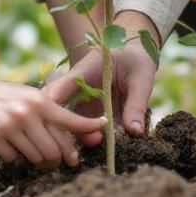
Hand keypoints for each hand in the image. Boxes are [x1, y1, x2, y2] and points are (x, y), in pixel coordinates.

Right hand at [0, 72, 105, 167]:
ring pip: (35, 157)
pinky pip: (12, 159)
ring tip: (36, 158)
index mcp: (39, 101)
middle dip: (58, 160)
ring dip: (38, 162)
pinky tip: (9, 147)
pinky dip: (14, 157)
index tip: (103, 126)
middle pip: (54, 149)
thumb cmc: (3, 95)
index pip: (69, 119)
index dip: (87, 126)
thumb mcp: (28, 96)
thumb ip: (46, 113)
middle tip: (58, 163)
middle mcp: (27, 112)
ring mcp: (9, 125)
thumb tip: (69, 137)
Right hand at [43, 12, 158, 138]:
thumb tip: (134, 132)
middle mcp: (77, 87)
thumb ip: (136, 105)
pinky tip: (102, 142)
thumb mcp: (141, 79)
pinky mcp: (89, 111)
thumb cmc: (136, 60)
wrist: (137, 54)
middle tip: (91, 138)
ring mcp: (81, 100)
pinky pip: (81, 126)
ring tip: (99, 140)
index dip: (54, 106)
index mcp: (84, 71)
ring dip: (77, 134)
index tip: (57, 124)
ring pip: (66, 119)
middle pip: (57, 107)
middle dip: (65, 127)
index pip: (61, 87)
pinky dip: (87, 136)